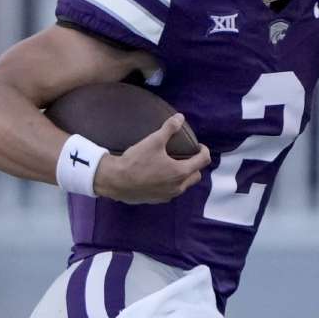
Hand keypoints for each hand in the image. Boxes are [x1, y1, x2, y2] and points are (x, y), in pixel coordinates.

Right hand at [94, 114, 211, 203]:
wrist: (115, 181)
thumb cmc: (135, 162)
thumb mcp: (153, 141)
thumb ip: (169, 128)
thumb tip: (180, 117)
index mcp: (181, 172)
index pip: (203, 161)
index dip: (204, 150)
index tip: (198, 145)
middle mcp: (178, 187)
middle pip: (196, 175)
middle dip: (195, 165)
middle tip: (187, 155)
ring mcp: (168, 196)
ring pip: (184, 185)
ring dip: (184, 176)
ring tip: (174, 165)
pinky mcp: (157, 200)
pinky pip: (171, 192)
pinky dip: (171, 183)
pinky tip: (160, 176)